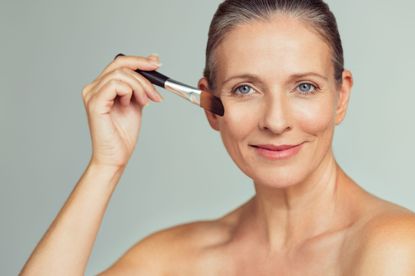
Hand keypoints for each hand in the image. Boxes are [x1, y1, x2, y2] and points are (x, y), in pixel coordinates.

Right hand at [81, 54, 162, 168]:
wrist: (116, 156)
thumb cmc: (123, 134)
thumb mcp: (137, 103)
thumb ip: (140, 85)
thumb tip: (152, 61)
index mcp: (102, 86)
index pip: (120, 62)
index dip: (139, 60)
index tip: (156, 62)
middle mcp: (93, 87)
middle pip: (120, 63)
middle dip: (143, 71)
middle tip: (157, 88)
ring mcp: (92, 94)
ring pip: (121, 74)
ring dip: (140, 86)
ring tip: (146, 101)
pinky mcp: (94, 103)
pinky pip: (115, 85)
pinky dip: (130, 92)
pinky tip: (132, 104)